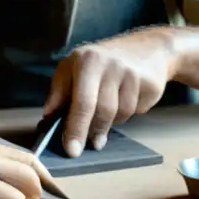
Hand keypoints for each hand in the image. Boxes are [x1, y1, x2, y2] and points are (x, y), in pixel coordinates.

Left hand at [45, 30, 176, 157]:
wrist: (146, 48)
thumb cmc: (101, 62)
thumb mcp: (74, 68)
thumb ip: (60, 92)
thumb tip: (48, 118)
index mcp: (87, 60)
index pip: (81, 101)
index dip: (75, 128)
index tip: (70, 150)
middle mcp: (111, 65)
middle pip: (102, 110)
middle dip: (90, 132)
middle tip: (83, 148)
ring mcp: (133, 74)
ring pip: (119, 114)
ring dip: (109, 122)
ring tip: (104, 112)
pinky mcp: (150, 85)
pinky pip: (135, 111)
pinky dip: (126, 114)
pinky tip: (124, 101)